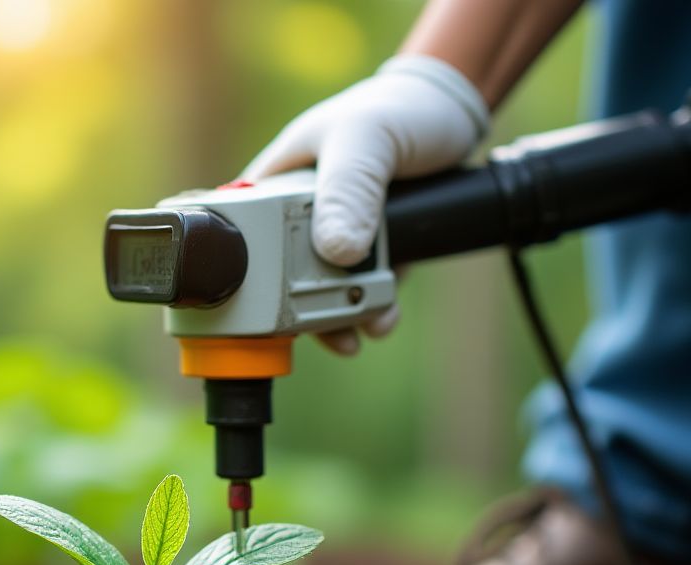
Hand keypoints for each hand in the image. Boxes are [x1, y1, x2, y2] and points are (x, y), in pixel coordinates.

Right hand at [242, 54, 487, 345]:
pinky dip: (371, 309)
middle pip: (280, 282)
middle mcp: (292, 216)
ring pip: (321, 294)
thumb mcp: (367, 138)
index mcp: (271, 184)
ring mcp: (328, 237)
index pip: (239, 240)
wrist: (450, 112)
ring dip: (344, 319)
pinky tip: (385, 316)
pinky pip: (358, 291)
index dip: (248, 279)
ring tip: (369, 324)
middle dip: (306, 313)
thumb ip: (348, 190)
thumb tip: (335, 253)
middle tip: (331, 330)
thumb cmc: (397, 109)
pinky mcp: (361, 253)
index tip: (273, 309)